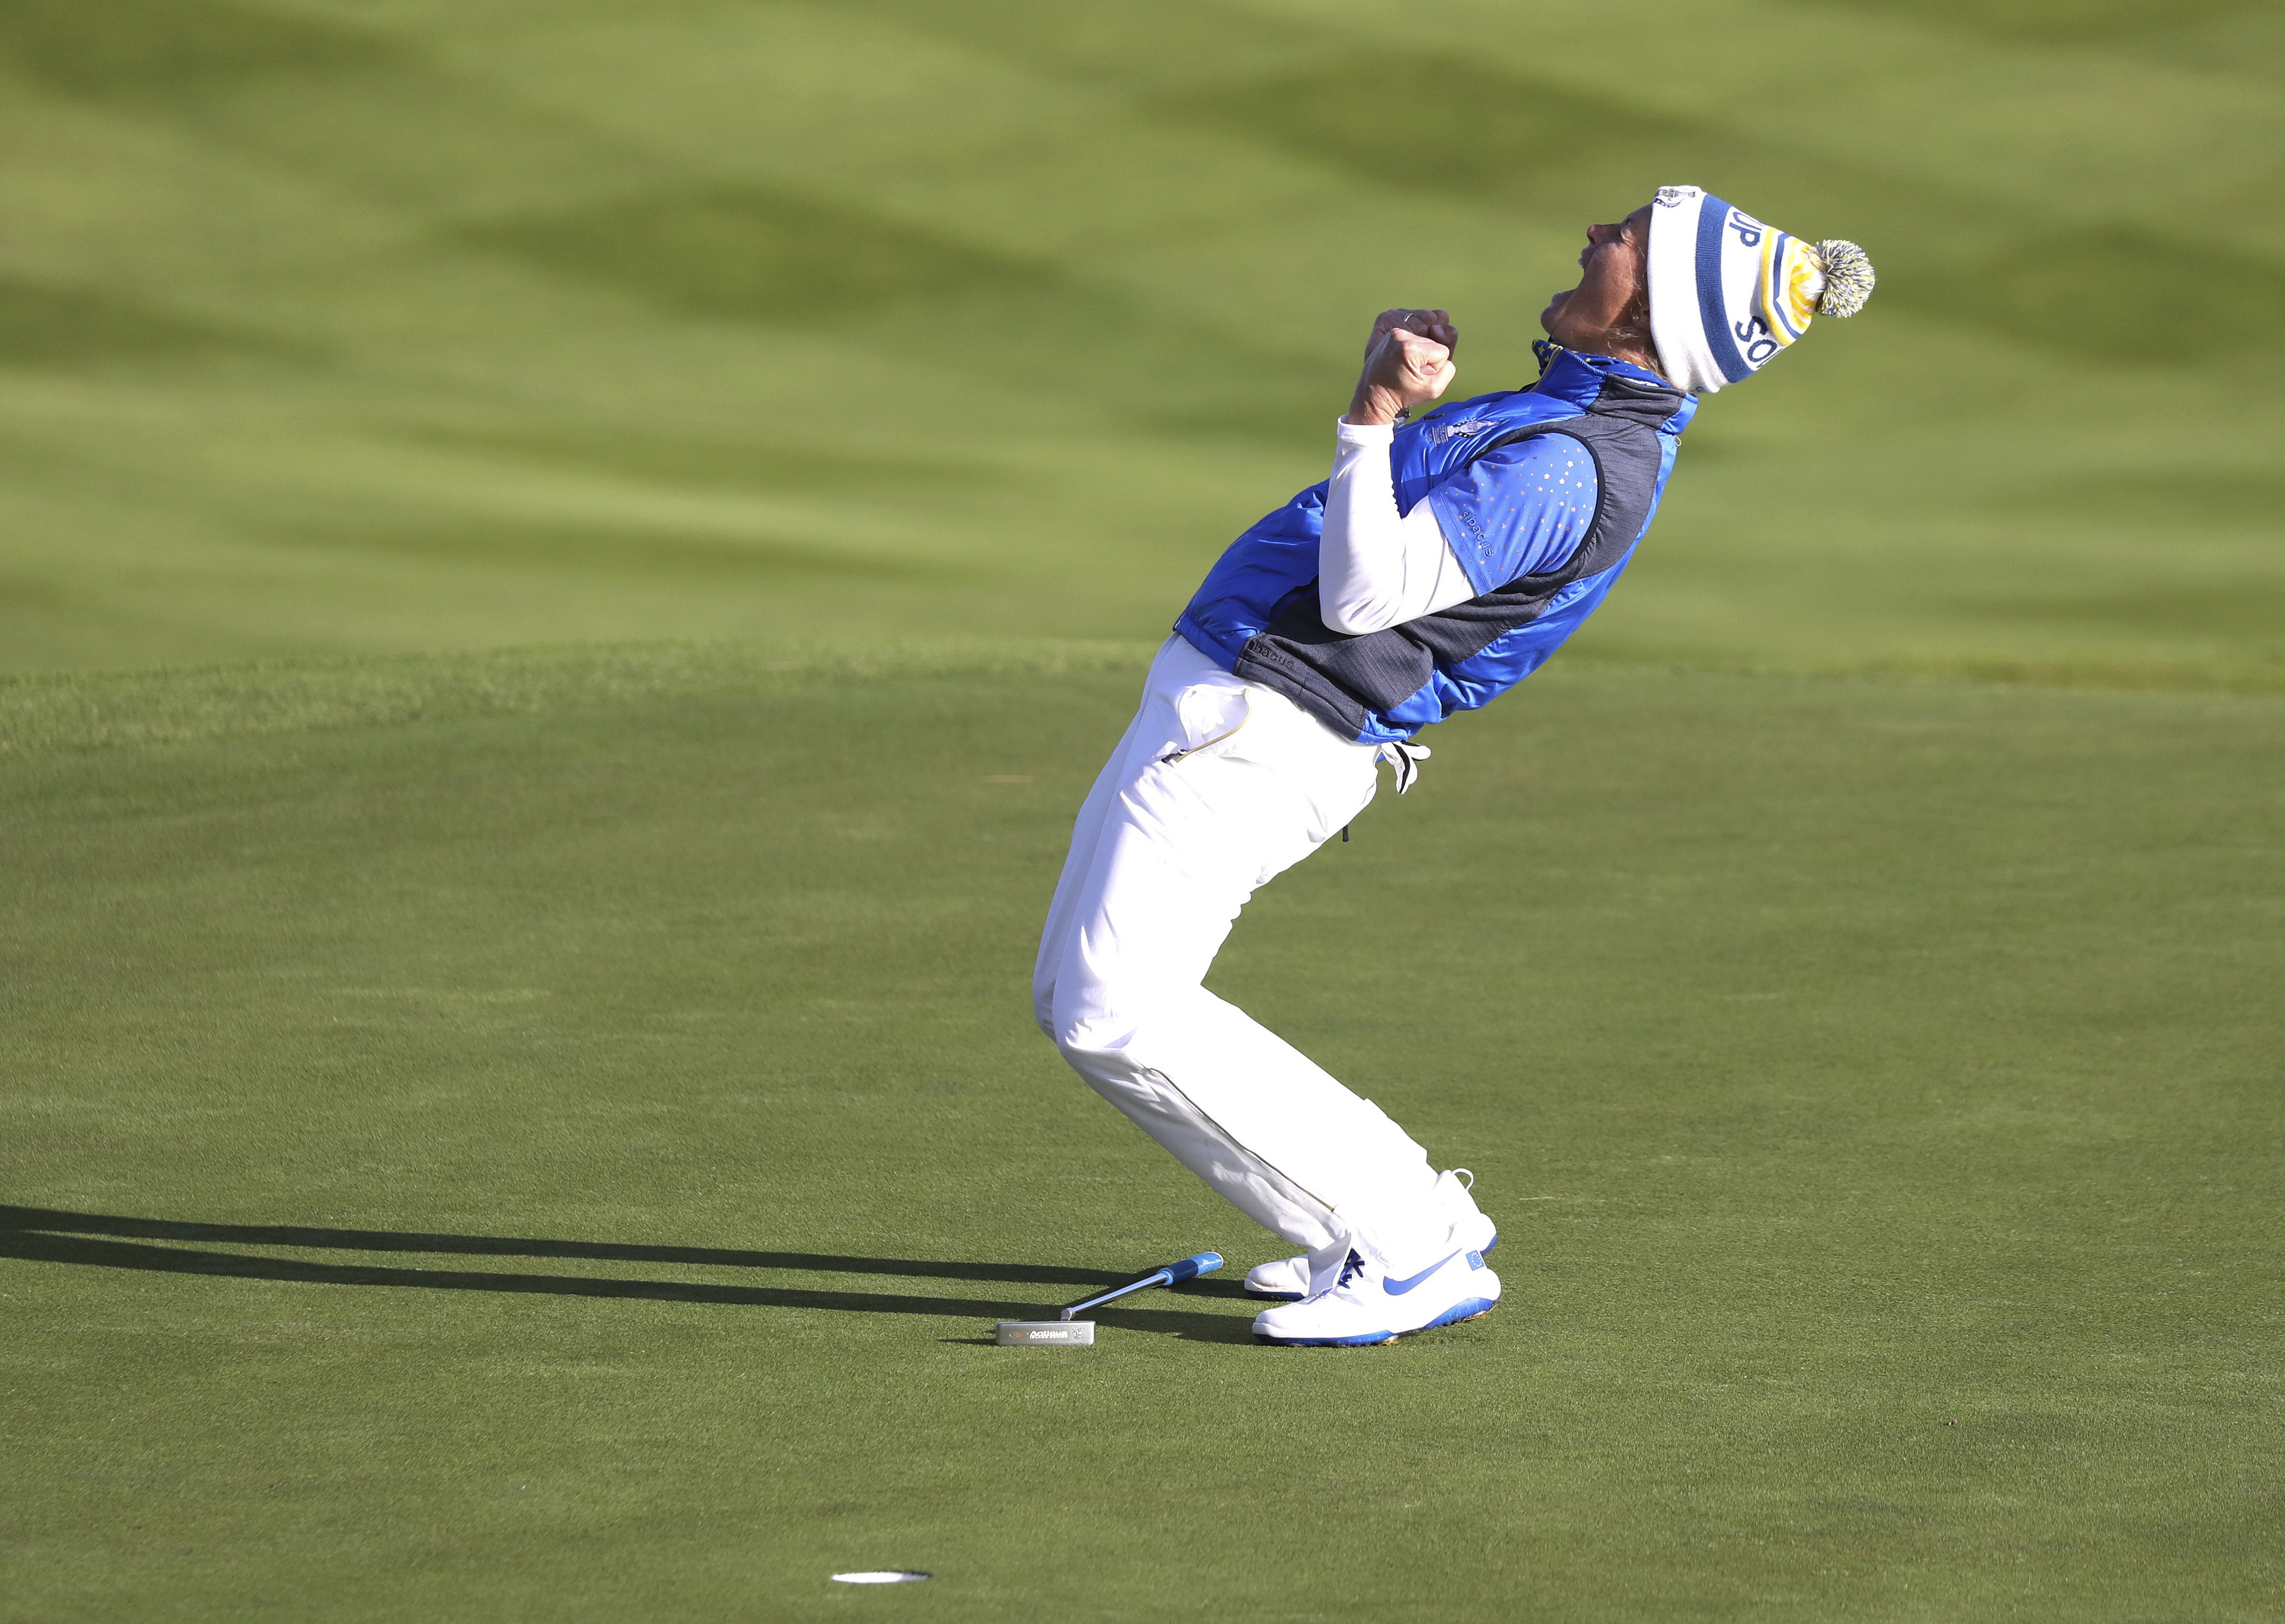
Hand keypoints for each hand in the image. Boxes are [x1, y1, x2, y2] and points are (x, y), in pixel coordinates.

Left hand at [1344, 308, 1457, 425]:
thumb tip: (1440, 329)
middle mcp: (1399, 334)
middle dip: (1427, 357)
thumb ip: (1449, 365)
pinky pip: (1415, 330)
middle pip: (1434, 340)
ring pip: (1426, 334)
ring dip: (1421, 349)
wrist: (1374, 396)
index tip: (1416, 376)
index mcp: (1409, 348)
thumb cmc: (1403, 394)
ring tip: (1406, 363)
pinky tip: (1405, 355)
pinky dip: (1414, 342)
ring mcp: (1393, 331)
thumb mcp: (1434, 389)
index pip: (1443, 351)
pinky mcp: (1390, 330)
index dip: (1434, 367)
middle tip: (1410, 371)